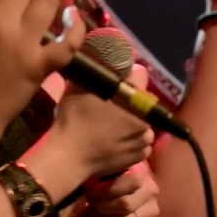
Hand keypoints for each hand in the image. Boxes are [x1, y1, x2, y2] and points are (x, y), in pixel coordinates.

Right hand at [51, 62, 155, 180]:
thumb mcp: (78, 88)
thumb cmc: (74, 120)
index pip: (140, 76)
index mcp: (134, 99)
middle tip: (111, 106)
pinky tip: (117, 140)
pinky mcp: (139, 157)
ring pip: (143, 123)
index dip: (128, 75)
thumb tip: (97, 60)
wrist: (70, 157)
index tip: (116, 80)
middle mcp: (145, 119)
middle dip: (131, 101)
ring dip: (133, 122)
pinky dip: (133, 140)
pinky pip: (141, 142)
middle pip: (143, 102)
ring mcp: (144, 141)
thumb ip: (94, 72)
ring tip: (114, 125)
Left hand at [86, 160, 159, 216]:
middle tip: (95, 208)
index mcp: (141, 175)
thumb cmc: (110, 182)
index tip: (93, 192)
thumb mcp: (107, 174)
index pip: (131, 181)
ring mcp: (152, 212)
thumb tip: (95, 187)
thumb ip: (104, 177)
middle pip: (125, 204)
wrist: (123, 194)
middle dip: (104, 208)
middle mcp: (151, 193)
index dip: (109, 188)